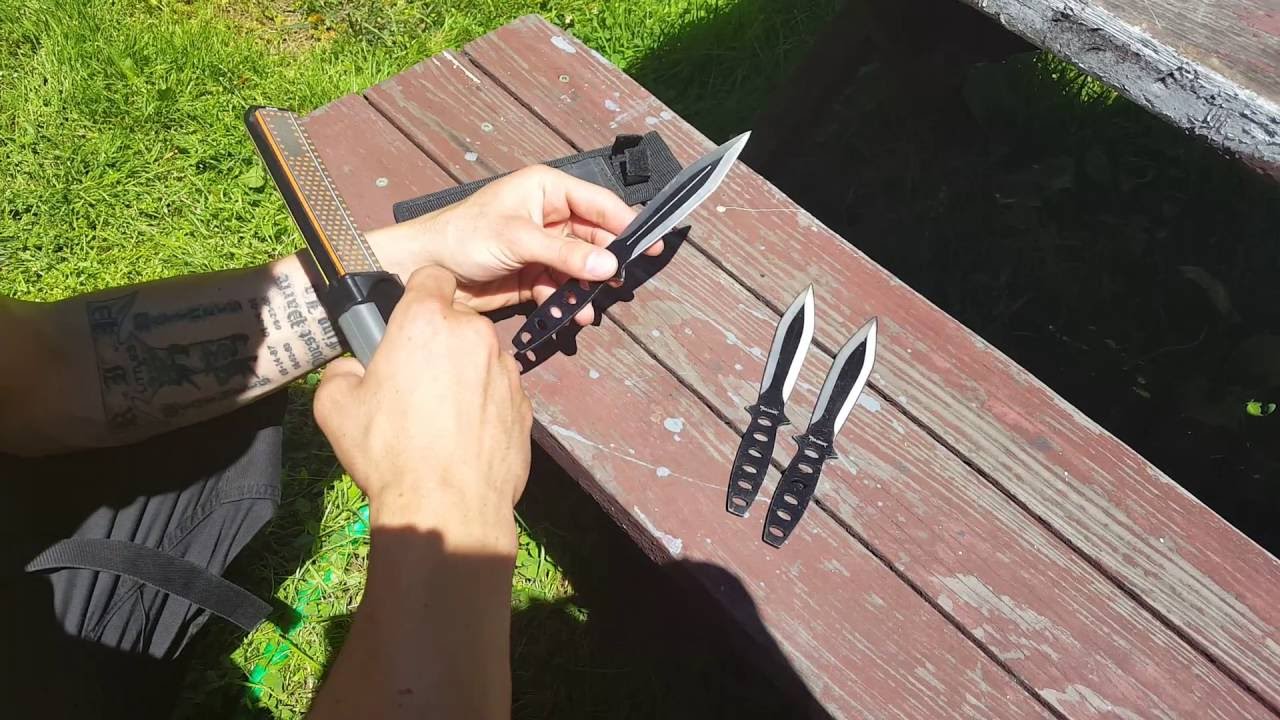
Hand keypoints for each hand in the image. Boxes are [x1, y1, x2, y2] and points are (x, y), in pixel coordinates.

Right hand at [313, 267, 532, 549]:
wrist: (448, 506)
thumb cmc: (389, 451)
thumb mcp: (335, 408)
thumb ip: (340, 373)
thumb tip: (350, 370)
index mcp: (426, 322)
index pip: (432, 276)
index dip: (419, 291)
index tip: (407, 317)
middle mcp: (474, 335)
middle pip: (457, 321)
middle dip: (438, 341)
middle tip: (413, 380)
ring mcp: (505, 370)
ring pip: (481, 357)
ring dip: (464, 373)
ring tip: (439, 416)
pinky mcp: (525, 404)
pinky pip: (499, 391)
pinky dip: (484, 404)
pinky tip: (463, 437)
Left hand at [369, 165, 662, 325]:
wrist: (423, 270)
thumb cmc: (462, 237)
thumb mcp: (517, 239)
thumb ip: (564, 254)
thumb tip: (609, 264)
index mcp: (547, 191)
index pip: (598, 204)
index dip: (627, 223)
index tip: (650, 244)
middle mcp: (548, 216)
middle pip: (595, 238)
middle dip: (608, 261)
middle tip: (623, 281)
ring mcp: (542, 248)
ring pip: (581, 267)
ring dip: (589, 286)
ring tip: (595, 303)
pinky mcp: (533, 276)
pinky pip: (563, 289)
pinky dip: (570, 302)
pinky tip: (574, 315)